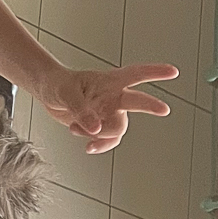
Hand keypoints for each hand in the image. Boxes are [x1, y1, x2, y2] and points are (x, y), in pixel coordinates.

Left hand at [39, 60, 178, 154]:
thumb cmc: (58, 85)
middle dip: (150, 105)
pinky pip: (109, 139)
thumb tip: (95, 128)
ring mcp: (109, 112)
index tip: (171, 72)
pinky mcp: (101, 125)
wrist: (47, 94)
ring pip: (118, 128)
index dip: (154, 72)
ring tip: (75, 127)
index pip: (135, 74)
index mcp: (108, 81)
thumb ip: (80, 110)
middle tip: (163, 109)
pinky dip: (100, 145)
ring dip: (98, 133)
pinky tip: (89, 146)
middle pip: (136, 101)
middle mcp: (113, 96)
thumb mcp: (65, 94)